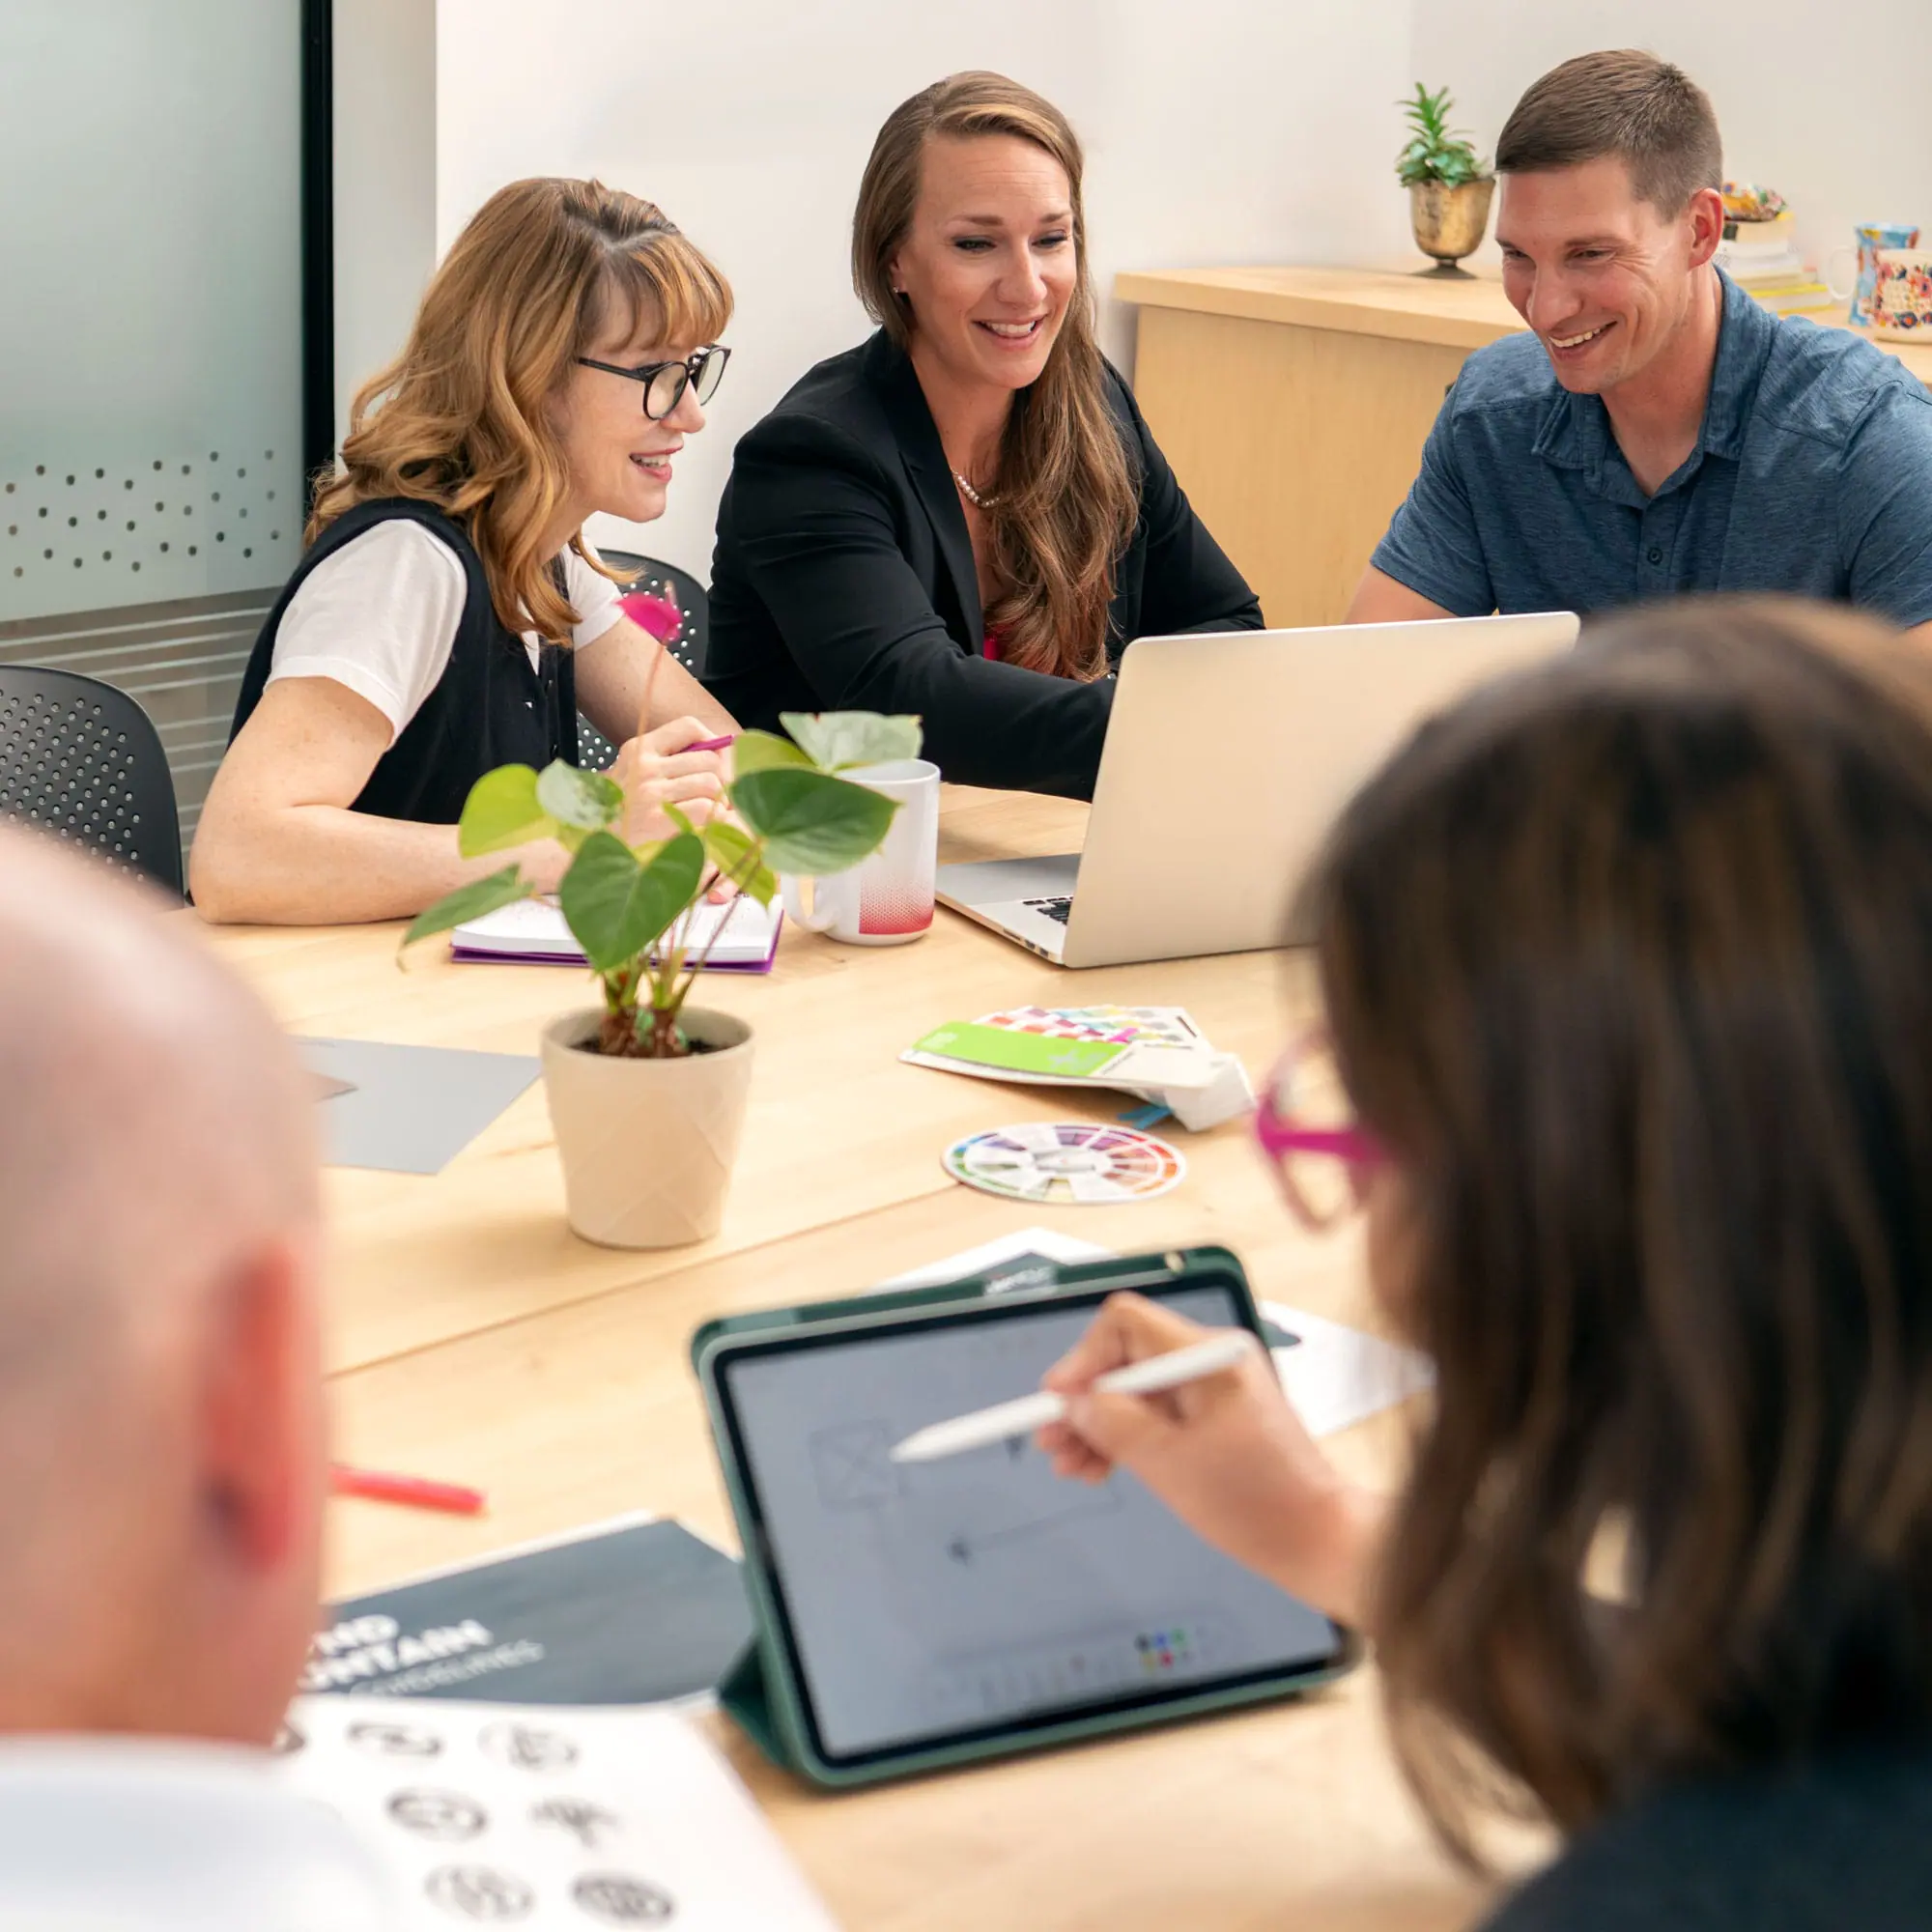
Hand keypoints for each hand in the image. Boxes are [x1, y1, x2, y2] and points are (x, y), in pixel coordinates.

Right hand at [611, 716, 726, 844]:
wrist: (598, 848)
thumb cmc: (623, 815)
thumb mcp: (635, 775)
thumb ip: (668, 761)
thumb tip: (718, 751)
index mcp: (639, 749)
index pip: (688, 726)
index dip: (711, 741)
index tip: (714, 761)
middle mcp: (644, 766)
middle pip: (709, 760)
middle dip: (720, 780)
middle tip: (715, 798)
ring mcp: (649, 793)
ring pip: (711, 784)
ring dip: (717, 803)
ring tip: (707, 815)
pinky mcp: (657, 820)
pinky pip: (706, 809)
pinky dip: (713, 820)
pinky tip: (703, 828)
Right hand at [1038, 1293, 1380, 1625]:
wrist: (1316, 1541)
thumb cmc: (1255, 1503)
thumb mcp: (1168, 1464)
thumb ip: (1114, 1424)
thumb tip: (1073, 1401)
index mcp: (1208, 1356)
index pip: (1126, 1324)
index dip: (1083, 1358)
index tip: (1058, 1401)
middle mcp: (1210, 1361)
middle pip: (1126, 1357)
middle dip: (1085, 1399)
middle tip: (1051, 1442)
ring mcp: (1212, 1389)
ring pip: (1135, 1390)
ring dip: (1098, 1423)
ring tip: (1069, 1465)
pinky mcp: (1213, 1418)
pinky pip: (1156, 1413)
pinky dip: (1125, 1436)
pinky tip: (1098, 1466)